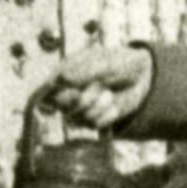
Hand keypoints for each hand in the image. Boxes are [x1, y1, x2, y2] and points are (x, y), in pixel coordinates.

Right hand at [39, 44, 153, 134]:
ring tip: (109, 94)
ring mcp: (79, 108)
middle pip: (59, 106)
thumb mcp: (104, 62)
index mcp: (64, 75)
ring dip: (96, 107)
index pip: (43, 91)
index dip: (49, 98)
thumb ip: (84, 71)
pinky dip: (106, 115)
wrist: (143, 76)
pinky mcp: (92, 120)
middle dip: (80, 100)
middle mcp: (67, 92)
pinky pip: (92, 124)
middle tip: (98, 88)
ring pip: (76, 118)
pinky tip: (114, 105)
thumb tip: (62, 78)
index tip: (65, 97)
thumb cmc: (120, 62)